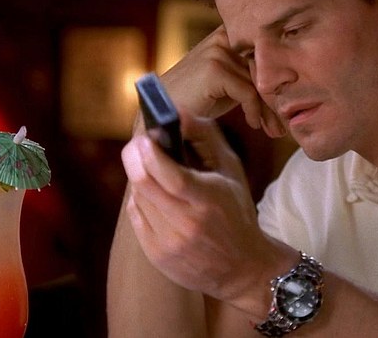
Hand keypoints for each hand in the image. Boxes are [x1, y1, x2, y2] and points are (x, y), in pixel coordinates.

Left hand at [122, 110, 287, 316]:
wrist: (243, 267)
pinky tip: (153, 194)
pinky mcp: (157, 255)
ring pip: (138, 198)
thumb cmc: (237, 211)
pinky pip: (136, 216)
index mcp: (209, 201)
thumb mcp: (231, 170)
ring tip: (149, 167)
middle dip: (134, 158)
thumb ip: (206, 136)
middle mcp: (187, 224)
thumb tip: (178, 111)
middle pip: (145, 185)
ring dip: (139, 177)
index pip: (171, 176)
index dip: (151, 153)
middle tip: (137, 145)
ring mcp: (169, 243)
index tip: (144, 137)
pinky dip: (141, 199)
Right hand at [159, 24, 284, 137]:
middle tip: (282, 125)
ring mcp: (218, 52)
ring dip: (268, 110)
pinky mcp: (214, 70)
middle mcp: (224, 37)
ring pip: (259, 83)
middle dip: (276, 98)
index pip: (267, 53)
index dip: (279, 80)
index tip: (288, 105)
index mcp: (229, 33)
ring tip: (274, 130)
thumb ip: (252, 74)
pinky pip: (248, 92)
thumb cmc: (198, 98)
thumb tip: (290, 84)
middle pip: (265, 67)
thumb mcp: (230, 81)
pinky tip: (254, 125)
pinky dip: (254, 112)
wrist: (160, 111)